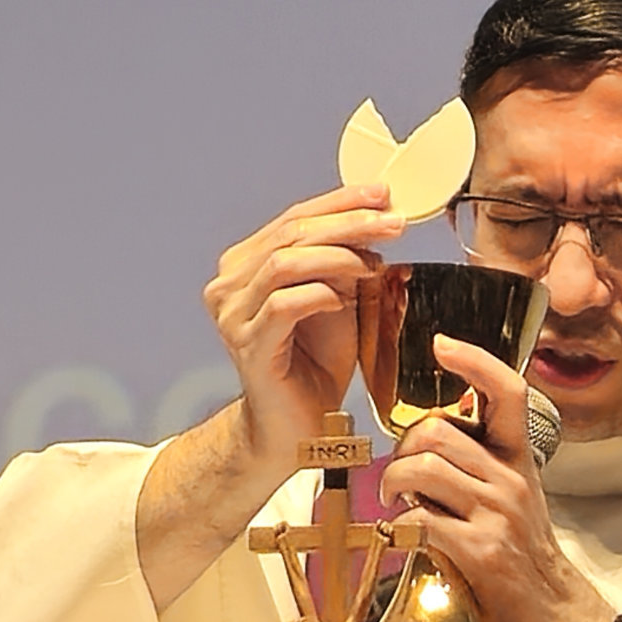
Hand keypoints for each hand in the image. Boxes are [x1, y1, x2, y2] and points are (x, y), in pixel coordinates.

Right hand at [204, 182, 403, 477]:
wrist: (299, 426)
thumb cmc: (316, 363)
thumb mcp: (338, 299)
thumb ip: (345, 261)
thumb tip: (378, 218)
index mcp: (245, 266)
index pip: (294, 218)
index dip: (340, 201)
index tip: (383, 194)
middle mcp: (228, 286)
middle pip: (290, 235)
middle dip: (348, 223)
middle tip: (392, 223)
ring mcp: (232, 316)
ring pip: (284, 263)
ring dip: (338, 257)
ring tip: (374, 265)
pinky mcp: (247, 346)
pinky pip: (284, 305)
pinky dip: (320, 294)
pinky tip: (343, 299)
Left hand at [379, 335, 616, 621]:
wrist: (557, 618)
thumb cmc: (524, 559)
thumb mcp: (508, 501)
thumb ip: (473, 470)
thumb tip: (421, 448)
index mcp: (520, 460)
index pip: (507, 391)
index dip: (474, 360)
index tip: (443, 344)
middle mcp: (512, 479)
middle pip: (438, 431)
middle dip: (401, 450)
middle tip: (397, 475)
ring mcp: (498, 514)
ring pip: (424, 469)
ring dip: (393, 485)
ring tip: (395, 502)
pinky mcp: (482, 550)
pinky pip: (421, 520)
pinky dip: (400, 526)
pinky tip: (404, 536)